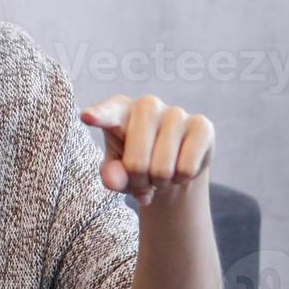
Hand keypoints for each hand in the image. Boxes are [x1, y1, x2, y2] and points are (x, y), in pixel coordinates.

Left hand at [80, 95, 215, 206]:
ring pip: (163, 169)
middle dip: (138, 183)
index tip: (87, 117)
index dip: (98, 116)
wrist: (170, 164)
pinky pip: (186, 169)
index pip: (107, 114)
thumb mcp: (117, 172)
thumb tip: (114, 181)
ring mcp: (175, 112)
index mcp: (118, 110)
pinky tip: (179, 169)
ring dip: (160, 184)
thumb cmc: (134, 163)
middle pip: (137, 163)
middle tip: (141, 180)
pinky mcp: (201, 125)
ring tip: (159, 174)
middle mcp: (146, 104)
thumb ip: (111, 175)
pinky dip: (181, 180)